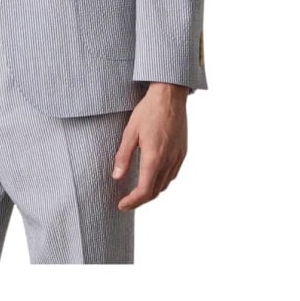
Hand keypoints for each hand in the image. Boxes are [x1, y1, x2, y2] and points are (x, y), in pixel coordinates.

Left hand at [113, 82, 187, 209]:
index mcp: (154, 158)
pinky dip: (162, 181)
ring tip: (138, 190)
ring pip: (165, 184)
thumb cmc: (149, 110)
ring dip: (152, 191)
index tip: (122, 205)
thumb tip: (117, 177)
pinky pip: (173, 174)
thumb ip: (123, 156)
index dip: (132, 202)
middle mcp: (169, 161)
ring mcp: (178, 157)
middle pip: (155, 191)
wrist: (170, 96)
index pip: (144, 191)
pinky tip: (154, 175)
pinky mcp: (183, 152)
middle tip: (127, 201)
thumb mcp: (130, 131)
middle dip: (140, 199)